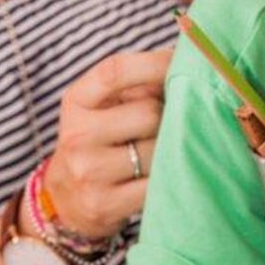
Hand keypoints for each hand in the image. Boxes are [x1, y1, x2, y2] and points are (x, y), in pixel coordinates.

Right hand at [44, 50, 170, 238]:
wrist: (69, 198)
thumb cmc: (105, 139)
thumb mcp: (109, 105)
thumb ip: (144, 82)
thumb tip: (195, 60)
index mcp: (77, 101)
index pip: (115, 71)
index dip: (155, 64)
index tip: (182, 64)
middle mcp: (77, 135)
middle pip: (148, 114)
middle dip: (171, 115)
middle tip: (175, 121)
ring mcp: (88, 172)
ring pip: (158, 150)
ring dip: (174, 147)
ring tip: (170, 147)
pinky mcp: (104, 204)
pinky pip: (158, 183)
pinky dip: (172, 175)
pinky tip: (170, 171)